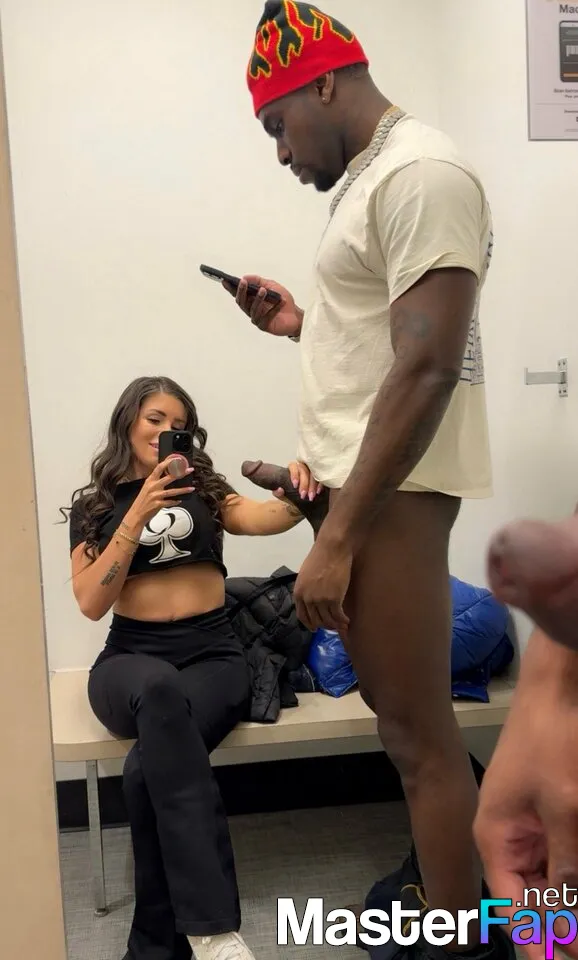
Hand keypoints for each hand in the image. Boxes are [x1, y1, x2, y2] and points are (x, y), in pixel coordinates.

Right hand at [127, 457, 194, 526]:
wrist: (136, 514)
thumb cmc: (142, 502)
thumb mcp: (147, 488)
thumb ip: (156, 482)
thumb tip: (168, 477)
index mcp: (150, 481)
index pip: (160, 468)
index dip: (169, 462)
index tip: (177, 459)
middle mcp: (153, 487)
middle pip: (169, 477)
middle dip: (181, 473)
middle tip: (189, 470)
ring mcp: (156, 496)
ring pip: (173, 491)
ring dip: (183, 490)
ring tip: (191, 488)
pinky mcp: (158, 504)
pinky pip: (170, 502)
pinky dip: (176, 501)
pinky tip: (180, 500)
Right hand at [224, 274, 302, 337]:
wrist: (295, 316)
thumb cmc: (282, 300)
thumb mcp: (272, 286)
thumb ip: (259, 281)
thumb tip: (245, 277)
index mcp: (251, 300)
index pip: (238, 294)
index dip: (230, 288)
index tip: (225, 281)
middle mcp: (251, 310)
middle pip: (242, 302)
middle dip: (241, 291)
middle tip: (243, 283)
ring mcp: (257, 319)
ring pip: (253, 309)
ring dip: (258, 299)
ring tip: (263, 291)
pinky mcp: (264, 326)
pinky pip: (266, 317)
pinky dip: (273, 309)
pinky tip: (280, 302)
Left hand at [272, 461, 323, 502]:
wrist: (301, 500)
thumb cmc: (292, 494)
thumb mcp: (283, 494)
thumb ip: (278, 493)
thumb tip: (279, 489)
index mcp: (293, 468)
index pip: (293, 466)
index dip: (294, 474)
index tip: (295, 485)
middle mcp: (303, 466)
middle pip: (304, 471)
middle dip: (304, 484)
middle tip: (303, 495)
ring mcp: (312, 470)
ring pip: (313, 474)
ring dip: (312, 486)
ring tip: (311, 497)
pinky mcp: (320, 475)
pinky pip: (321, 477)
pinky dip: (320, 484)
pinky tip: (318, 492)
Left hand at [294, 535, 351, 634]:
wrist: (331, 549)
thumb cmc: (320, 557)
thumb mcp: (305, 575)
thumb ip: (306, 589)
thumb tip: (312, 600)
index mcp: (298, 593)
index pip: (302, 616)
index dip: (310, 624)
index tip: (315, 628)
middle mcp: (307, 599)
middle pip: (316, 620)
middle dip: (325, 625)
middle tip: (332, 626)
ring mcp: (320, 601)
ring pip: (328, 620)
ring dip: (335, 625)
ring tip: (342, 625)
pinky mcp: (334, 600)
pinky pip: (338, 616)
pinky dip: (343, 620)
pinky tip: (347, 620)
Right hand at [474, 686, 577, 959]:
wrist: (560, 687)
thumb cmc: (553, 739)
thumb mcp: (564, 808)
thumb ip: (567, 866)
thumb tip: (567, 918)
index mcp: (495, 837)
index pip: (513, 908)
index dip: (538, 943)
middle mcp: (508, 836)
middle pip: (533, 898)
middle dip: (560, 922)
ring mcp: (532, 823)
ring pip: (553, 877)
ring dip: (569, 897)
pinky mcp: (553, 811)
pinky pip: (564, 854)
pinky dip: (574, 871)